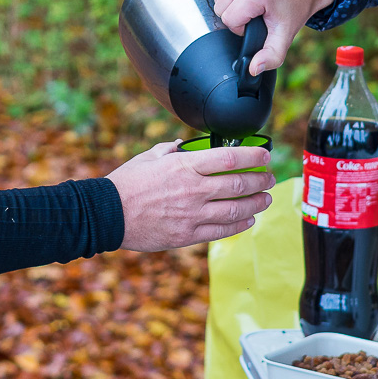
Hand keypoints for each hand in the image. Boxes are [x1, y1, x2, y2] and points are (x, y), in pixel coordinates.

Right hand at [108, 141, 275, 250]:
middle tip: (269, 178)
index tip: (264, 154)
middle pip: (239, 183)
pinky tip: (248, 220)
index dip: (253, 155)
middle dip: (260, 180)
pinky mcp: (188, 235)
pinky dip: (239, 225)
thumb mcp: (147, 157)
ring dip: (256, 203)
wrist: (107, 214)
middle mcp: (193, 189)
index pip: (229, 157)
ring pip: (236, 209)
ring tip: (266, 199)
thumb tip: (183, 144)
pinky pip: (221, 230)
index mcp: (184, 166)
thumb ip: (169, 149)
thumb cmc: (126, 183)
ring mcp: (192, 214)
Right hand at [213, 0, 337, 74]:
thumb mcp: (285, 35)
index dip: (242, 26)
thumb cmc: (295, 7)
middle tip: (257, 11)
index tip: (258, 21)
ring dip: (233, 1)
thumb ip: (270, 56)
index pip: (228, 20)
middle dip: (236, 14)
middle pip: (220, 7)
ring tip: (254, 1)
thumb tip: (253, 69)